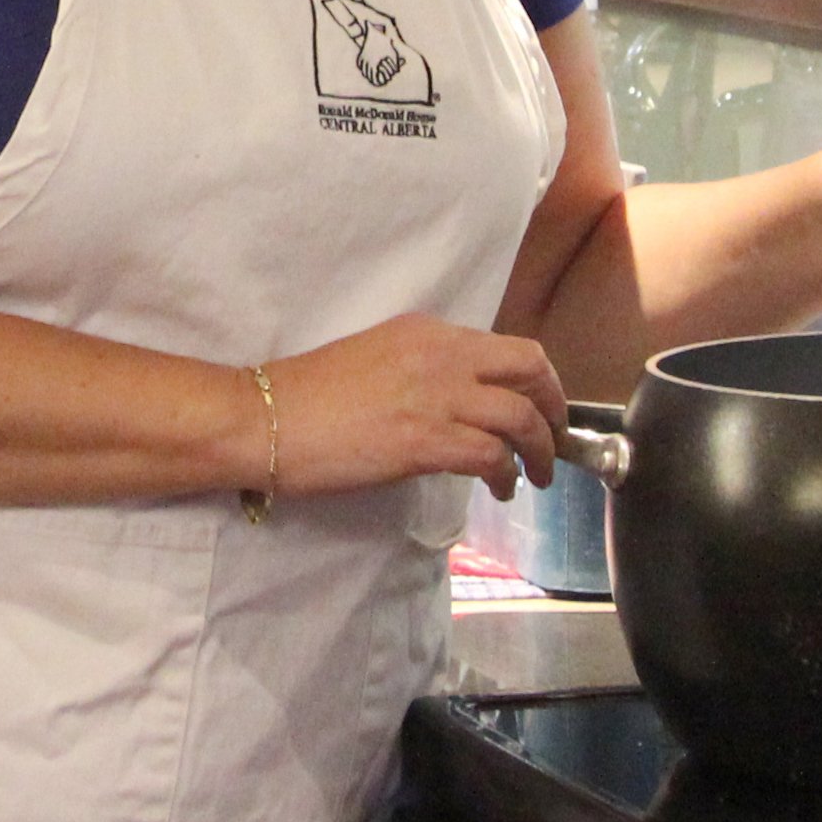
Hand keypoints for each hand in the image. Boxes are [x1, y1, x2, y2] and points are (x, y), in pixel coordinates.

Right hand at [259, 316, 567, 501]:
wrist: (266, 418)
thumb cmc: (309, 397)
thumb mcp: (378, 361)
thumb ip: (424, 373)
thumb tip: (459, 404)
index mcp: (429, 333)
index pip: (509, 348)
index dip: (538, 384)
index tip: (542, 411)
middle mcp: (442, 355)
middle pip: (531, 370)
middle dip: (555, 408)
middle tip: (554, 441)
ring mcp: (435, 395)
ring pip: (521, 416)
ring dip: (539, 451)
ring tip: (534, 476)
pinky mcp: (424, 440)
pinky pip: (491, 455)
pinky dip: (506, 475)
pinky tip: (499, 489)